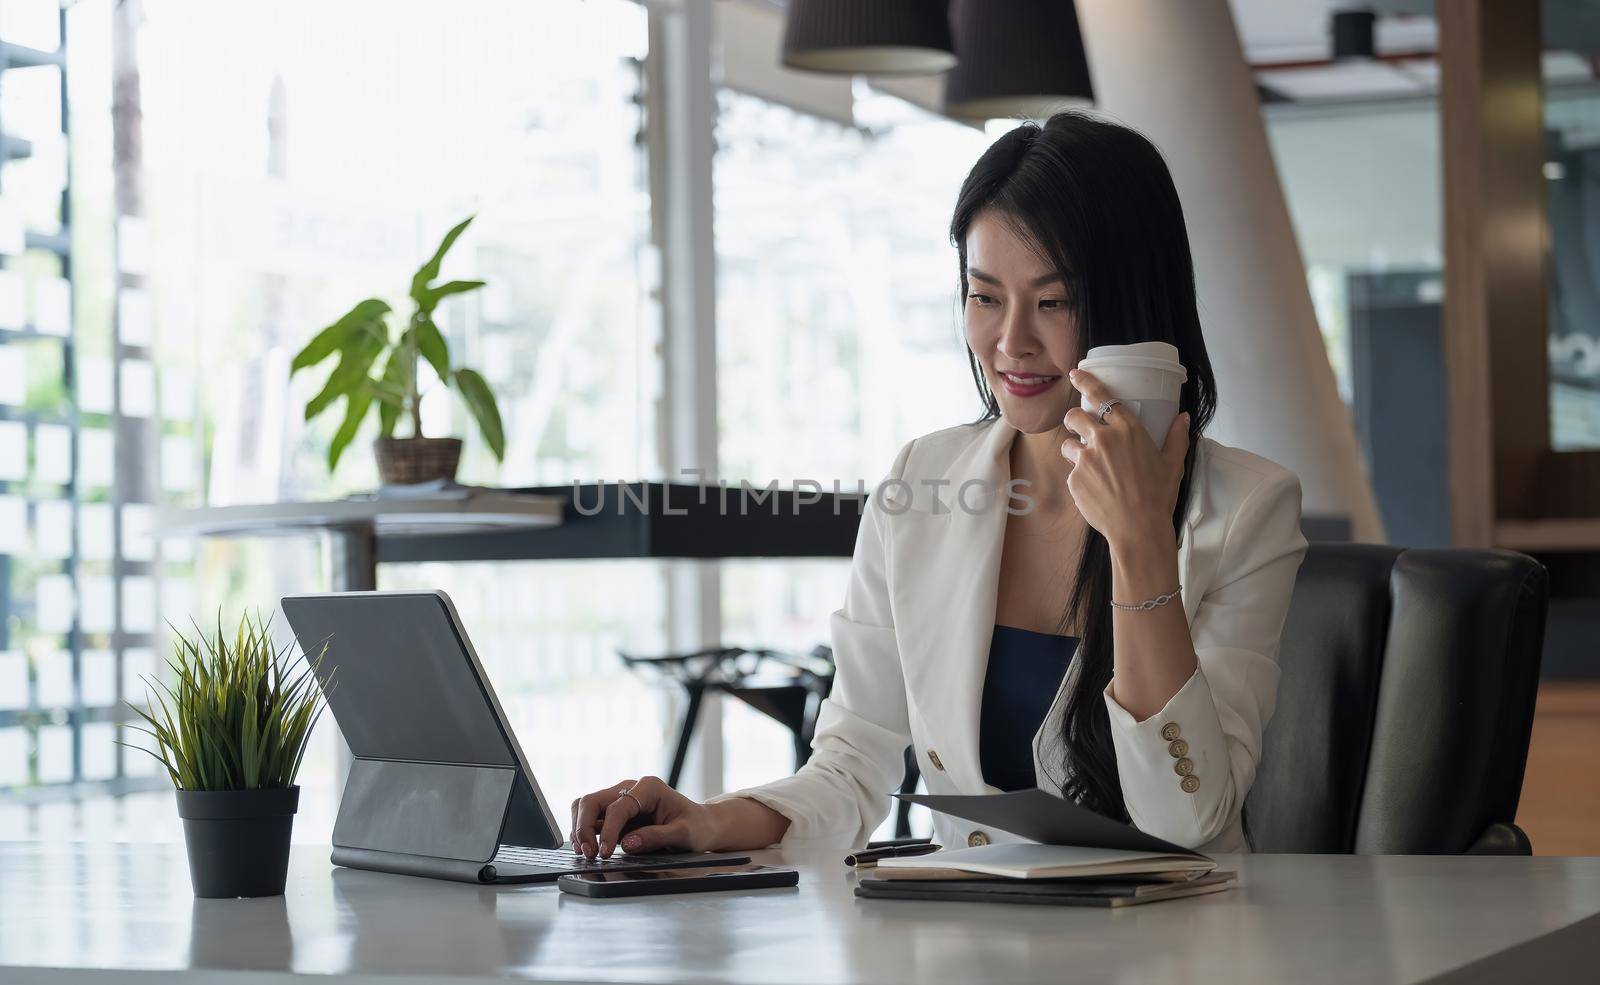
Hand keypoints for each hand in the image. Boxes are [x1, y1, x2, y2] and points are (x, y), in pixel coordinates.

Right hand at [570, 775, 716, 857]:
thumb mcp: (683, 834)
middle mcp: (630, 788)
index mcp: (649, 787)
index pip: (618, 807)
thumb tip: (627, 844)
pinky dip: (583, 831)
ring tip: (585, 853)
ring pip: (585, 806)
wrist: (701, 825)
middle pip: (592, 801)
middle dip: (584, 828)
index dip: (608, 831)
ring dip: (579, 828)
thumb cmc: (696, 827)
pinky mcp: (615, 812)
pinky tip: (588, 849)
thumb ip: (656, 837)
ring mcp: (620, 799)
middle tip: (589, 854)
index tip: (605, 853)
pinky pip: (590, 817)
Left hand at [1059, 368, 1189, 550]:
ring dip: (1074, 451)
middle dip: (1073, 420)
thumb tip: (1183, 418)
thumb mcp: (1172, 464)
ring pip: (1068, 444)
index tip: (1074, 374)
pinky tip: (1095, 490)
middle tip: (1079, 429)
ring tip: (1089, 466)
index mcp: (1128, 430)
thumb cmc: (1158, 496)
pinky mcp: (1074, 479)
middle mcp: (1103, 439)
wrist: (1138, 528)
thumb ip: (1176, 437)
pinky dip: (1079, 478)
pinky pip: (1071, 471)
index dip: (1085, 382)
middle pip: (1073, 416)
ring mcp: (1085, 459)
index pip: (1101, 396)